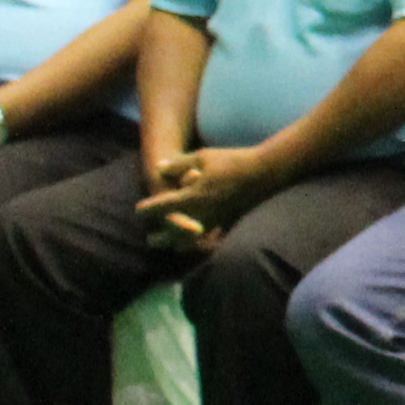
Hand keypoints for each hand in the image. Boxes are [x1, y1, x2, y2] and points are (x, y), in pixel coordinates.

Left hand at [134, 143, 260, 244]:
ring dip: (179, 242)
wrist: (265, 171)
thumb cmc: (232, 161)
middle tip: (151, 239)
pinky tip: (201, 242)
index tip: (139, 210)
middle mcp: (201, 213)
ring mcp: (216, 219)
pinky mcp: (230, 220)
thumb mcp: (202, 157)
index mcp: (191, 197)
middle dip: (162, 235)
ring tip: (173, 247)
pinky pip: (211, 237)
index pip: (163, 206)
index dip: (149, 208)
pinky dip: (203, 242)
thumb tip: (159, 168)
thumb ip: (178, 164)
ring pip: (192, 238)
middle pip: (174, 231)